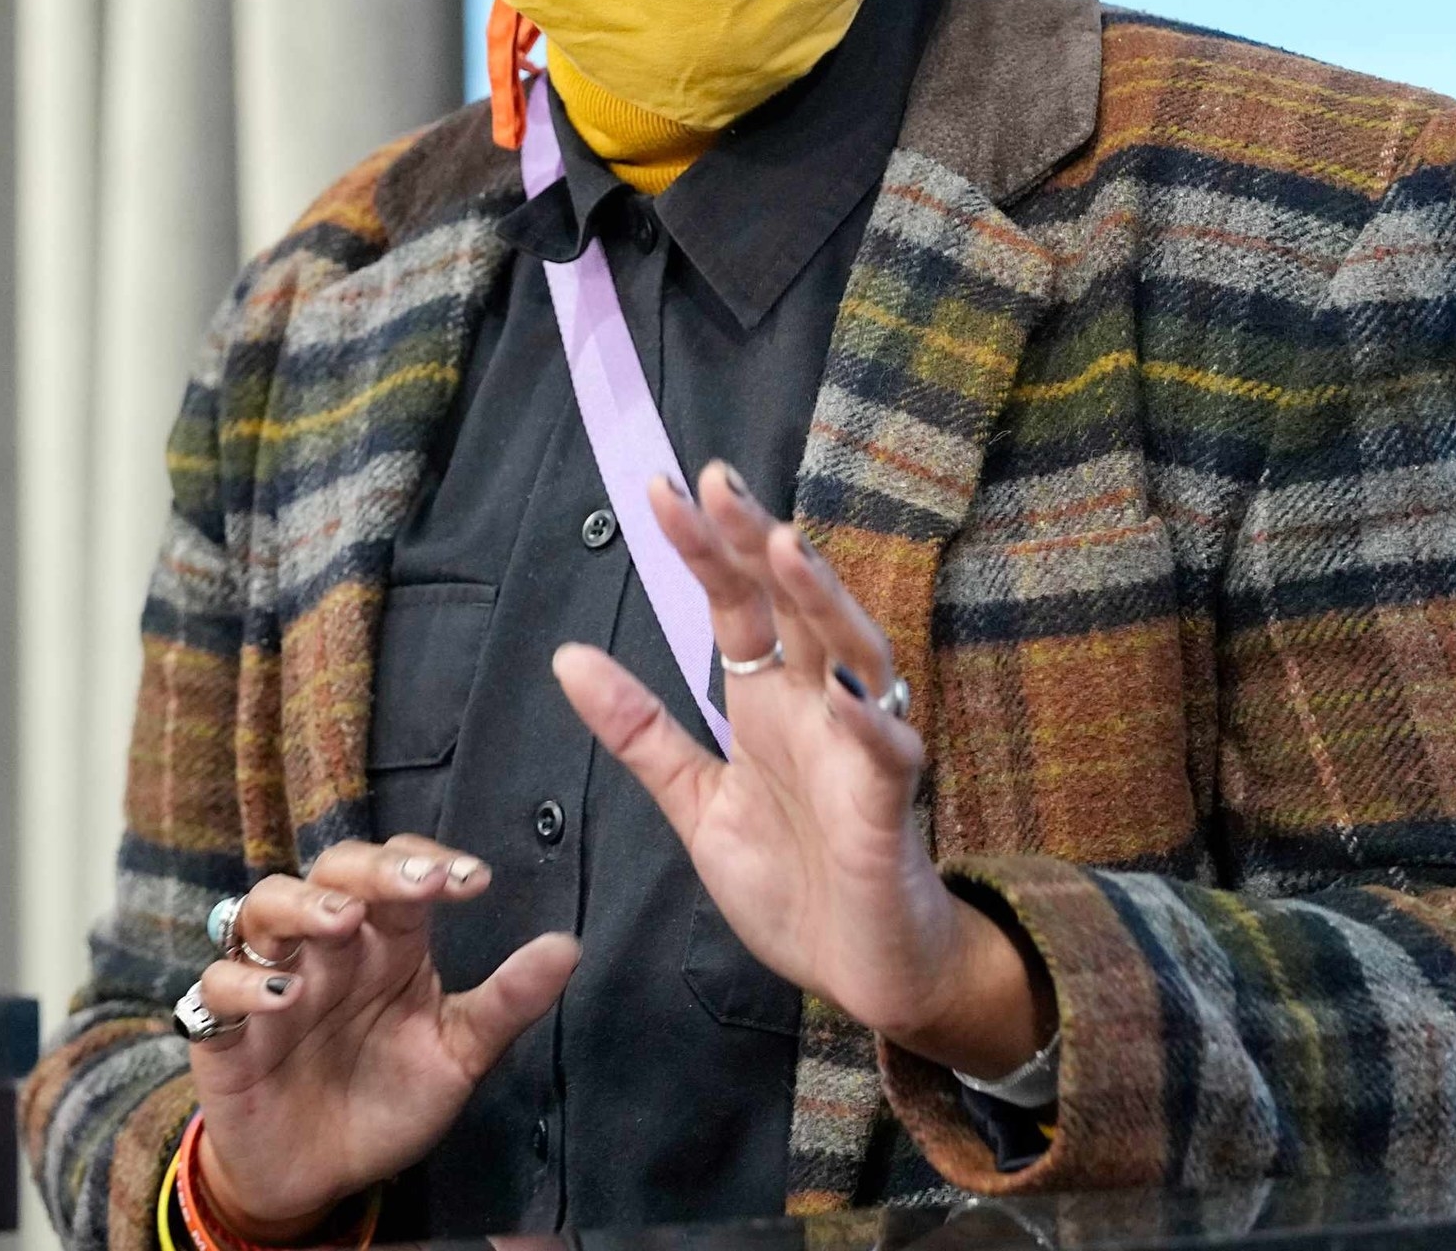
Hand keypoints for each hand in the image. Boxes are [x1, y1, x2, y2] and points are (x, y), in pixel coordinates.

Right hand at [182, 838, 578, 1238]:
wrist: (320, 1179)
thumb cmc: (388, 1101)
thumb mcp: (457, 1057)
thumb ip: (507, 1003)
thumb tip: (569, 946)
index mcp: (388, 942)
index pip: (403, 872)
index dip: (431, 862)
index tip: (475, 881)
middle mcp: (329, 946)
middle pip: (336, 872)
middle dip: (373, 870)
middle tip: (417, 885)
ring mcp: (272, 978)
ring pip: (265, 905)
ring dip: (301, 905)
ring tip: (341, 924)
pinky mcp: (224, 1028)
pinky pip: (215, 985)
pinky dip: (244, 983)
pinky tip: (282, 997)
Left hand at [550, 465, 1049, 1078]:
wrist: (862, 974)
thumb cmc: (794, 883)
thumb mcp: (697, 803)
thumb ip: (642, 733)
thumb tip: (567, 657)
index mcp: (768, 704)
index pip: (735, 607)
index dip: (704, 550)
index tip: (662, 490)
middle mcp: (818, 709)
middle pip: (792, 606)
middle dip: (756, 543)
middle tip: (718, 481)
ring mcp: (859, 751)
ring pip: (850, 654)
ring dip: (821, 601)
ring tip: (786, 548)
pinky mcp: (888, 811)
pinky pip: (885, 756)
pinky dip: (868, 723)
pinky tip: (843, 692)